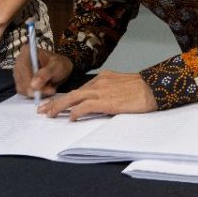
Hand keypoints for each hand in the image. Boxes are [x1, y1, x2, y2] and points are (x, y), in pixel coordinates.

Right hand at [13, 45, 72, 99]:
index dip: (28, 79)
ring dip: (35, 92)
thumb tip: (34, 84)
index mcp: (27, 51)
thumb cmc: (59, 65)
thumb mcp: (57, 66)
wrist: (60, 71)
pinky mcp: (20, 82)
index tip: (36, 88)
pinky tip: (44, 91)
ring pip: (21, 87)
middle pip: (20, 78)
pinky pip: (23, 91)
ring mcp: (18, 72)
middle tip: (49, 91)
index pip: (23, 66)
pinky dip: (33, 94)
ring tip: (50, 90)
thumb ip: (46, 73)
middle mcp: (20, 61)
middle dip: (33, 88)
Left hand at [37, 70, 155, 120]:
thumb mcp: (123, 85)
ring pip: (74, 98)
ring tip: (49, 114)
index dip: (67, 98)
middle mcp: (99, 83)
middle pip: (72, 93)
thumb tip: (101, 103)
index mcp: (103, 78)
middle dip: (56, 102)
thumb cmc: (143, 89)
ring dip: (59, 107)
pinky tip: (70, 118)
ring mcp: (101, 91)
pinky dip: (76, 112)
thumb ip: (110, 91)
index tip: (56, 103)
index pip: (80, 89)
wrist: (154, 87)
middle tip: (43, 110)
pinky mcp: (106, 101)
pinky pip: (85, 106)